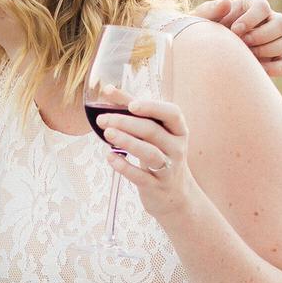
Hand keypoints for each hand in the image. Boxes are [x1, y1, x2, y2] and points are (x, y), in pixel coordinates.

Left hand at [97, 98, 192, 220]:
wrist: (174, 194)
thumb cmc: (160, 154)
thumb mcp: (154, 132)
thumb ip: (133, 110)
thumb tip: (108, 89)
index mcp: (178, 130)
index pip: (172, 113)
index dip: (152, 107)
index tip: (131, 105)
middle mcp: (177, 148)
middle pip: (153, 131)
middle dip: (126, 123)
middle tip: (103, 119)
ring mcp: (168, 168)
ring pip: (149, 153)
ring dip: (127, 141)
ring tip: (107, 133)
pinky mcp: (156, 186)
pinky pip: (140, 176)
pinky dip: (124, 166)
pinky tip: (110, 157)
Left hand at [197, 0, 281, 74]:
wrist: (203, 57)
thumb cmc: (202, 33)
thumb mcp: (200, 20)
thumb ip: (211, 10)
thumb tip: (227, 2)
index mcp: (251, 6)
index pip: (263, 6)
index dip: (252, 18)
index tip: (235, 30)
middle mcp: (267, 21)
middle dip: (263, 35)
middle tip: (243, 43)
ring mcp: (273, 41)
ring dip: (269, 50)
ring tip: (248, 56)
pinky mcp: (273, 61)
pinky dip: (275, 68)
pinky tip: (256, 69)